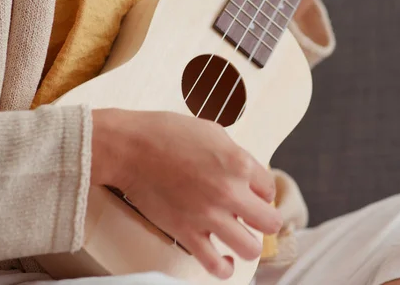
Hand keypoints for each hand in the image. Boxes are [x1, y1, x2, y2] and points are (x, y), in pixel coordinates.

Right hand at [90, 109, 281, 278]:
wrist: (129, 148)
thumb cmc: (167, 134)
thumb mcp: (213, 132)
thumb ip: (236, 156)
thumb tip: (247, 174)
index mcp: (239, 164)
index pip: (270, 190)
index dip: (261, 192)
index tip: (250, 192)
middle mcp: (229, 192)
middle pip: (270, 222)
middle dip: (265, 220)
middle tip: (252, 217)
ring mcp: (208, 216)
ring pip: (251, 249)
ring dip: (249, 245)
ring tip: (240, 238)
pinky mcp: (186, 233)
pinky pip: (215, 265)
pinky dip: (224, 268)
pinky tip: (224, 260)